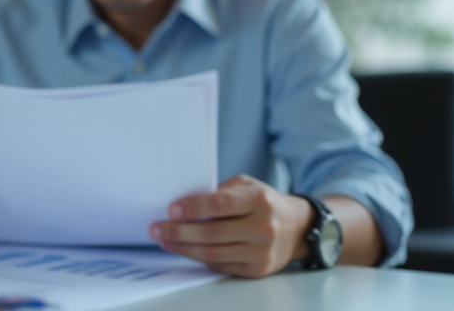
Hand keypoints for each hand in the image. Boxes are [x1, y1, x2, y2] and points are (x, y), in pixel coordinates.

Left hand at [148, 174, 314, 277]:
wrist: (297, 228)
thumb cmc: (264, 202)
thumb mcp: (246, 185)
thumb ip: (219, 191)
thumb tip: (184, 203)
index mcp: (258, 200)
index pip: (219, 205)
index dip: (193, 208)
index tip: (171, 210)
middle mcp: (262, 227)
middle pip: (211, 233)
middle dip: (178, 232)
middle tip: (156, 228)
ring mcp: (260, 251)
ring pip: (212, 254)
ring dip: (183, 248)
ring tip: (164, 240)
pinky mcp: (257, 269)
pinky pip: (220, 265)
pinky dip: (199, 258)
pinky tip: (185, 249)